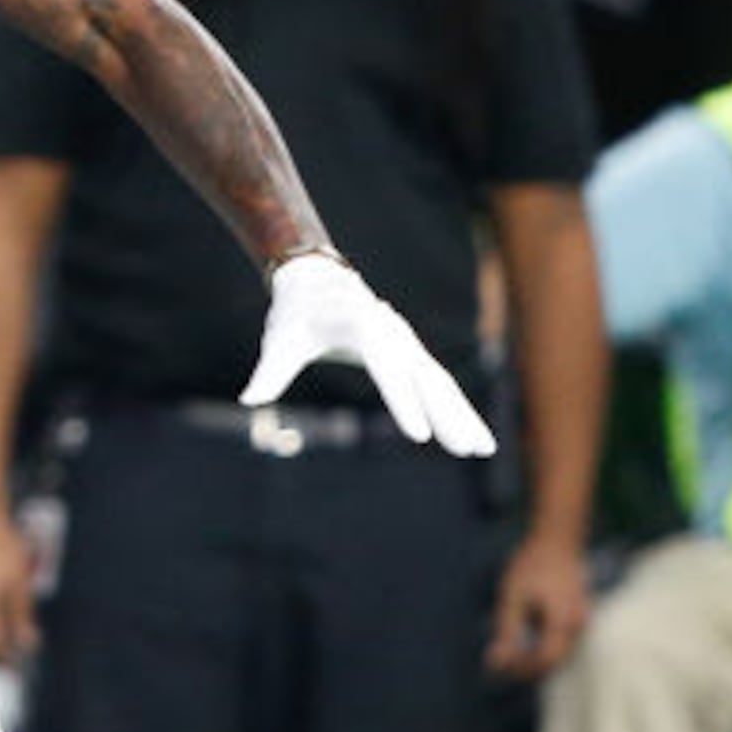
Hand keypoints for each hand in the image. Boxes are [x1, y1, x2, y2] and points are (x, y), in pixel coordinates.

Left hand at [244, 252, 497, 454]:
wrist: (317, 281)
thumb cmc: (296, 315)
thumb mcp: (280, 341)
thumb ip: (270, 371)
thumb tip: (250, 398)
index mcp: (361, 327)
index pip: (388, 368)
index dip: (404, 401)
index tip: (419, 434)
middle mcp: (391, 333)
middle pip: (424, 378)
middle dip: (445, 415)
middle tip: (463, 450)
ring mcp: (406, 343)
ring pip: (440, 382)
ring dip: (462, 415)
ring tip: (482, 449)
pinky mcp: (412, 354)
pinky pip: (439, 383)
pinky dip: (458, 408)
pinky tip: (473, 437)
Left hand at [488, 528, 591, 678]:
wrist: (557, 539)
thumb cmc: (532, 565)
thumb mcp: (512, 598)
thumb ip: (506, 632)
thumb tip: (496, 663)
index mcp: (563, 622)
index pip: (545, 661)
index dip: (521, 668)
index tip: (498, 665)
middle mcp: (578, 626)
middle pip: (554, 661)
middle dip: (527, 667)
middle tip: (499, 662)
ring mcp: (581, 621)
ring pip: (559, 654)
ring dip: (534, 657)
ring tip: (508, 650)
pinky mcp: (578, 616)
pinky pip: (561, 641)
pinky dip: (542, 646)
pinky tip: (522, 637)